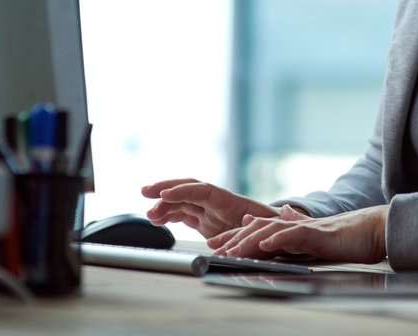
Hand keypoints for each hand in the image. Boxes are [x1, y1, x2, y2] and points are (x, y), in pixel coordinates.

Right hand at [141, 178, 279, 237]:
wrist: (271, 229)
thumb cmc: (269, 226)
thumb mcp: (264, 225)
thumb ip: (255, 223)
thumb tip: (250, 220)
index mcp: (229, 200)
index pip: (202, 190)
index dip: (183, 191)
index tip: (165, 195)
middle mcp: (216, 201)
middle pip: (188, 188)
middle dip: (166, 187)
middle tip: (145, 191)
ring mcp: (208, 209)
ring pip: (182, 202)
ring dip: (164, 206)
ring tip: (149, 215)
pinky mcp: (205, 220)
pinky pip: (183, 213)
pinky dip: (169, 215)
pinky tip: (157, 220)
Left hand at [211, 204, 387, 264]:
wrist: (374, 229)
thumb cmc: (349, 235)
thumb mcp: (317, 232)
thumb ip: (299, 224)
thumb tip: (284, 214)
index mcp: (293, 227)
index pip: (259, 230)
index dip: (237, 237)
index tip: (217, 245)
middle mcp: (295, 225)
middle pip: (258, 229)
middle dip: (234, 239)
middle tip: (214, 249)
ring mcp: (306, 228)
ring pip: (271, 231)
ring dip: (249, 241)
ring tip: (232, 251)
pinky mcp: (318, 234)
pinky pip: (294, 235)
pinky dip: (278, 239)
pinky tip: (265, 245)